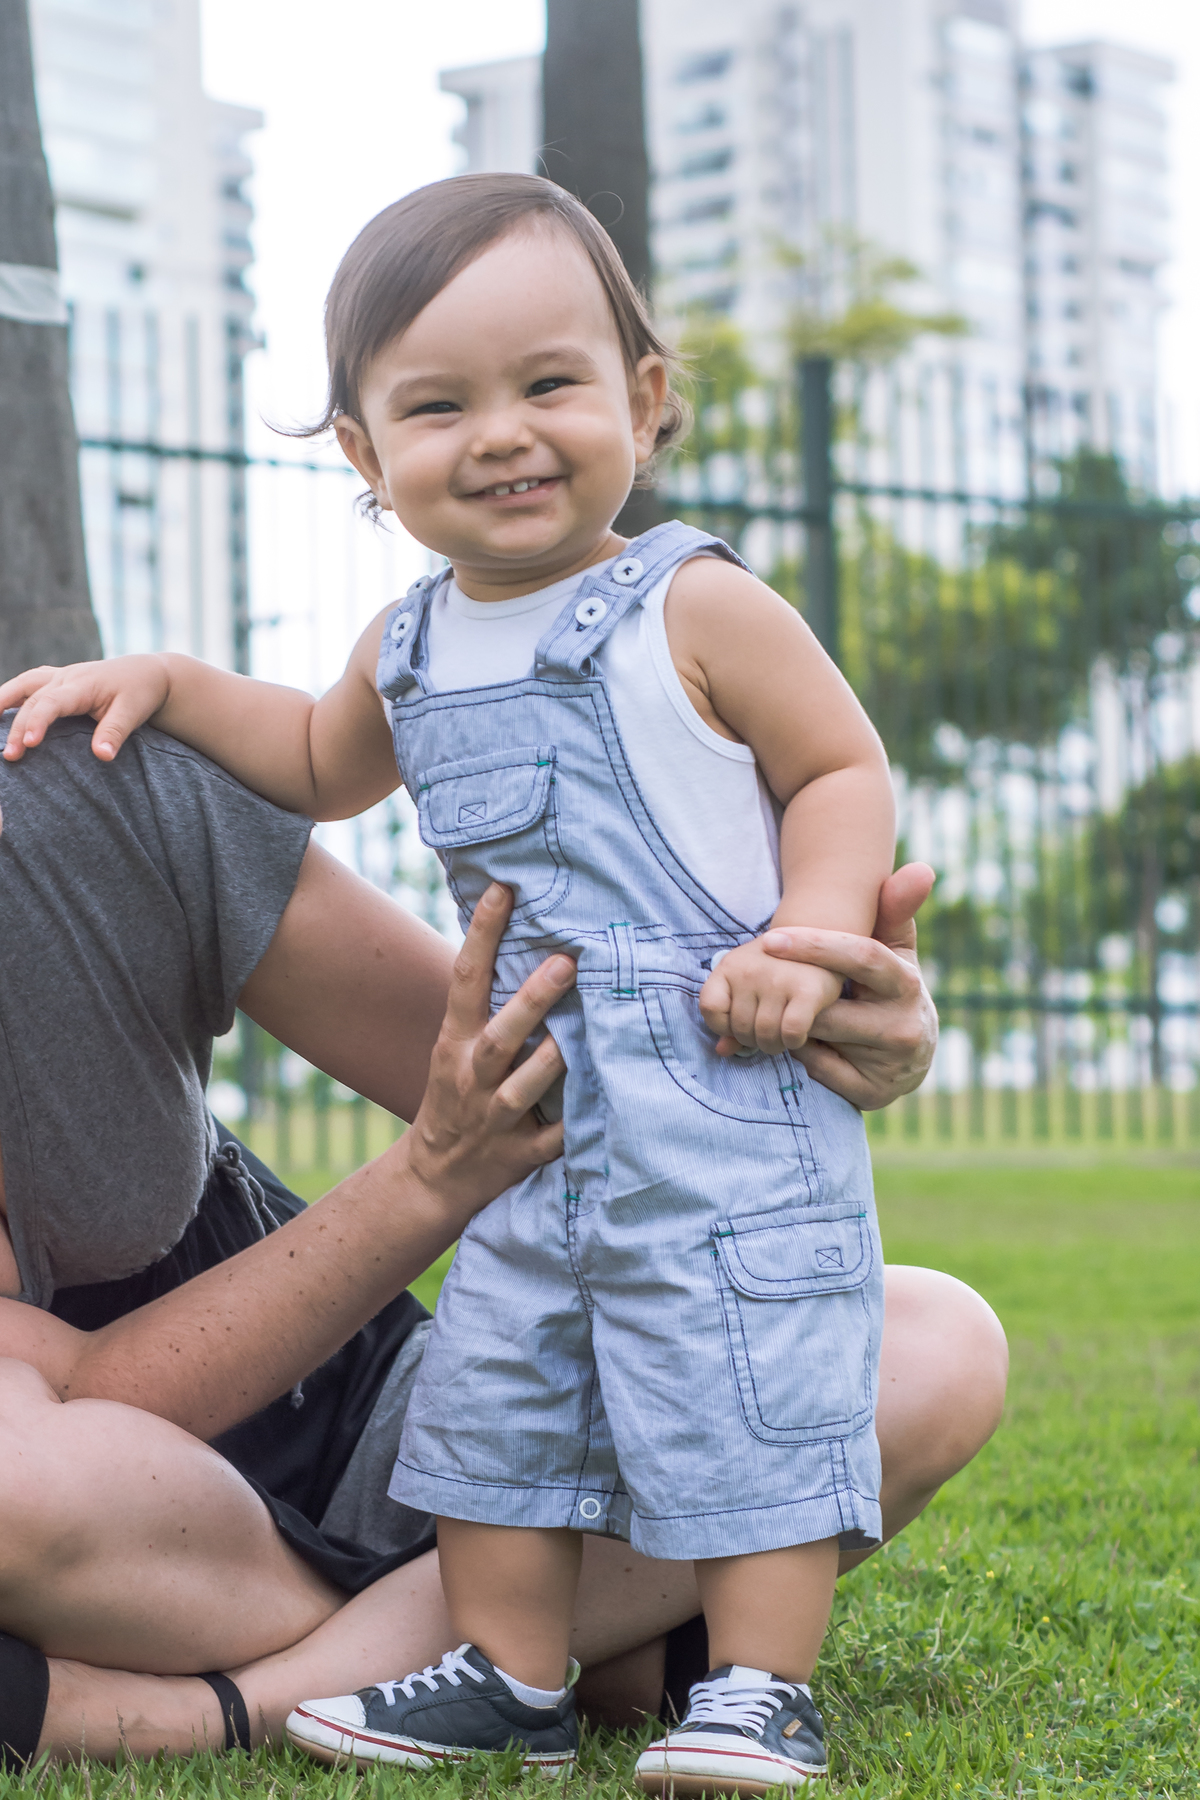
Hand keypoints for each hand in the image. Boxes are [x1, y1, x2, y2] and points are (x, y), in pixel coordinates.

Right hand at [0, 654, 169, 761]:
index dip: (37, 722)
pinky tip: (1, 711)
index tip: (28, 745)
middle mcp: (64, 677)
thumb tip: (103, 757)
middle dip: (16, 727)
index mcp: (81, 685)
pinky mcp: (57, 681)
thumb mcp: (132, 713)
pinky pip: (27, 685)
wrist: (146, 673)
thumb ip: (115, 733)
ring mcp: (58, 676)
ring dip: (2, 701)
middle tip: (9, 757)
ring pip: (22, 685)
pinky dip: (11, 696)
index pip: (52, 703)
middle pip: (31, 700)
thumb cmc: (139, 693)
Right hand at [405, 883, 573, 1217]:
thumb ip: (486, 1002)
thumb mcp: (455, 1045)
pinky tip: (606, 1104)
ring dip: (552, 1061)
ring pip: (523, 1088)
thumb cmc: (457, 1093)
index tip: (504, 889)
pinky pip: (551, 1140)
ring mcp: (493, 1119)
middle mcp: (470, 1077)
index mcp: (454, 1042)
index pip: (465, 979)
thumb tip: (525, 934)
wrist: (434, 1178)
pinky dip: (574, 1125)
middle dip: (532, 1001)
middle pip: (500, 1037)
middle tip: (568, 962)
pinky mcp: (517, 1156)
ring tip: (587, 1028)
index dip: (482, 934)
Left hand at [700, 940, 843, 1056]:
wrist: (820, 941)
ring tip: (782, 1037)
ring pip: (765, 1035)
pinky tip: (798, 1035)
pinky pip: (791, 1032)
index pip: (710, 1009)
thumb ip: (731, 1018)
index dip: (723, 1025)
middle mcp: (750, 971)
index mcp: (729, 966)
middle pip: (740, 1029)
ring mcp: (777, 980)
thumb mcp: (748, 984)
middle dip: (754, 1041)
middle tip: (768, 1034)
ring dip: (774, 1045)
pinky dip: (793, 1042)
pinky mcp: (806, 991)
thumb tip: (722, 1050)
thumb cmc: (778, 968)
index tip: (742, 1023)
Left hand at [756, 863, 937, 1109]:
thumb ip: (894, 910)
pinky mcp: (874, 1094)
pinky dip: (806, 1056)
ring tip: (794, 1014)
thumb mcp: (895, 951)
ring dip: (795, 1025)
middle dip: (794, 998)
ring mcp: (891, 1064)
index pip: (861, 957)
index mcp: (907, 983)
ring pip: (817, 1039)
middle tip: (770, 988)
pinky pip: (818, 1070)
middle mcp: (904, 1024)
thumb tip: (921, 869)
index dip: (815, 947)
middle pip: (828, 1007)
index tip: (770, 939)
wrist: (913, 1055)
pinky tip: (810, 1044)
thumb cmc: (891, 989)